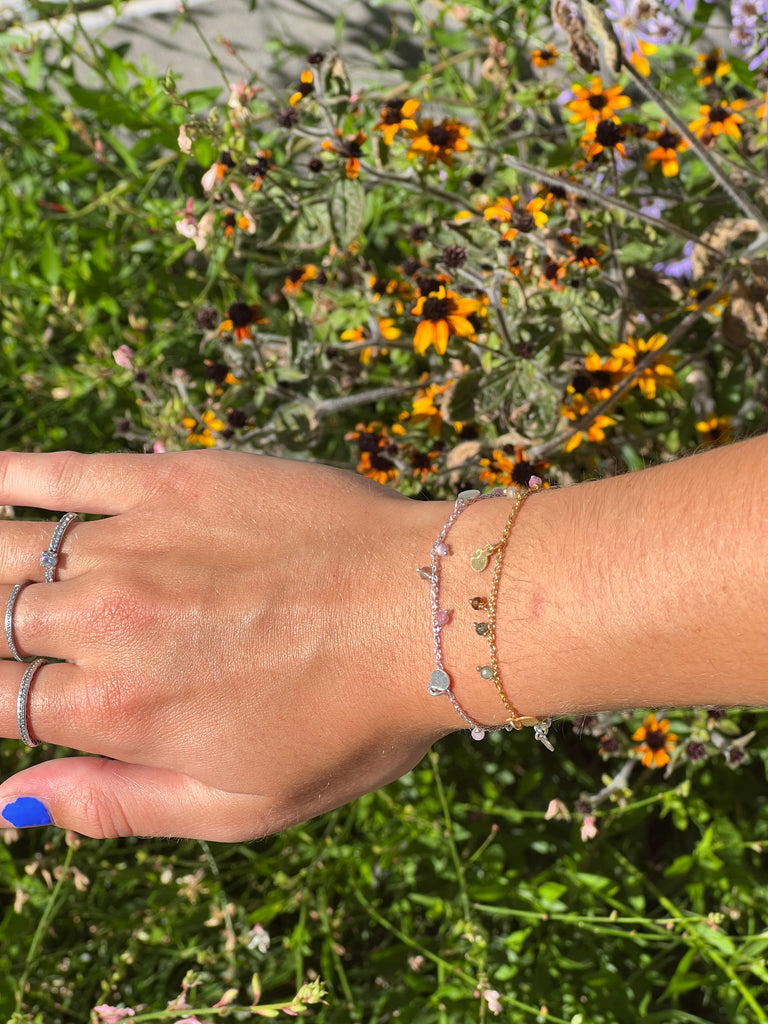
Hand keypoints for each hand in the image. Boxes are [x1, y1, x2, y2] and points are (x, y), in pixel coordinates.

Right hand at [0, 450, 449, 840]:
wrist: (429, 610)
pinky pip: (65, 474)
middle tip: (6, 631)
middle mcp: (104, 623)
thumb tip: (10, 805)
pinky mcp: (170, 482)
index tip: (6, 687)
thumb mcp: (243, 805)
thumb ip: (118, 804)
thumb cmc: (351, 720)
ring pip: (9, 552)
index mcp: (116, 712)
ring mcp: (134, 543)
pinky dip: (10, 474)